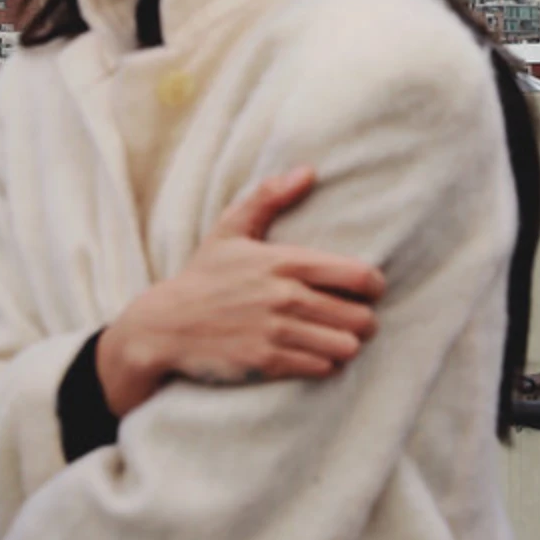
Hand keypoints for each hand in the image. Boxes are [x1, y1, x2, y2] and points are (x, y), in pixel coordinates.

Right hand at [95, 167, 385, 417]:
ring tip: (339, 339)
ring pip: (345, 346)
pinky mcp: (267, 363)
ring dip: (347, 344)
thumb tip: (307, 171)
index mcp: (285, 262)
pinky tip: (315, 355)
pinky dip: (324, 364)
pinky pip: (321, 368)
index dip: (375, 285)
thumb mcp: (231, 229)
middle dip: (365, 320)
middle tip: (356, 319)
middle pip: (359, 316)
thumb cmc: (204, 276)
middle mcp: (285, 297)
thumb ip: (269, 197)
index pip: (358, 275)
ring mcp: (277, 332)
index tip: (371, 290)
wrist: (164, 326)